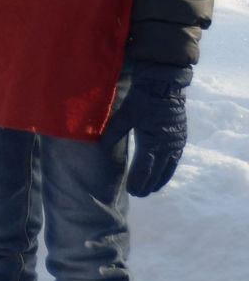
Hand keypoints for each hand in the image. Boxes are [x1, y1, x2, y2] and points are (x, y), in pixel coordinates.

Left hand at [109, 63, 190, 197]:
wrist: (164, 85)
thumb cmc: (141, 100)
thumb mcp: (124, 116)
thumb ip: (113, 133)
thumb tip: (100, 147)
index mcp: (152, 141)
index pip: (144, 168)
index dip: (138, 181)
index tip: (131, 191)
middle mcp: (167, 145)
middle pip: (157, 171)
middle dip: (147, 184)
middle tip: (138, 195)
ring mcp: (176, 142)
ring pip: (168, 167)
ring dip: (160, 179)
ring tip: (151, 189)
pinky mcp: (180, 137)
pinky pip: (175, 159)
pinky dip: (169, 169)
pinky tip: (164, 173)